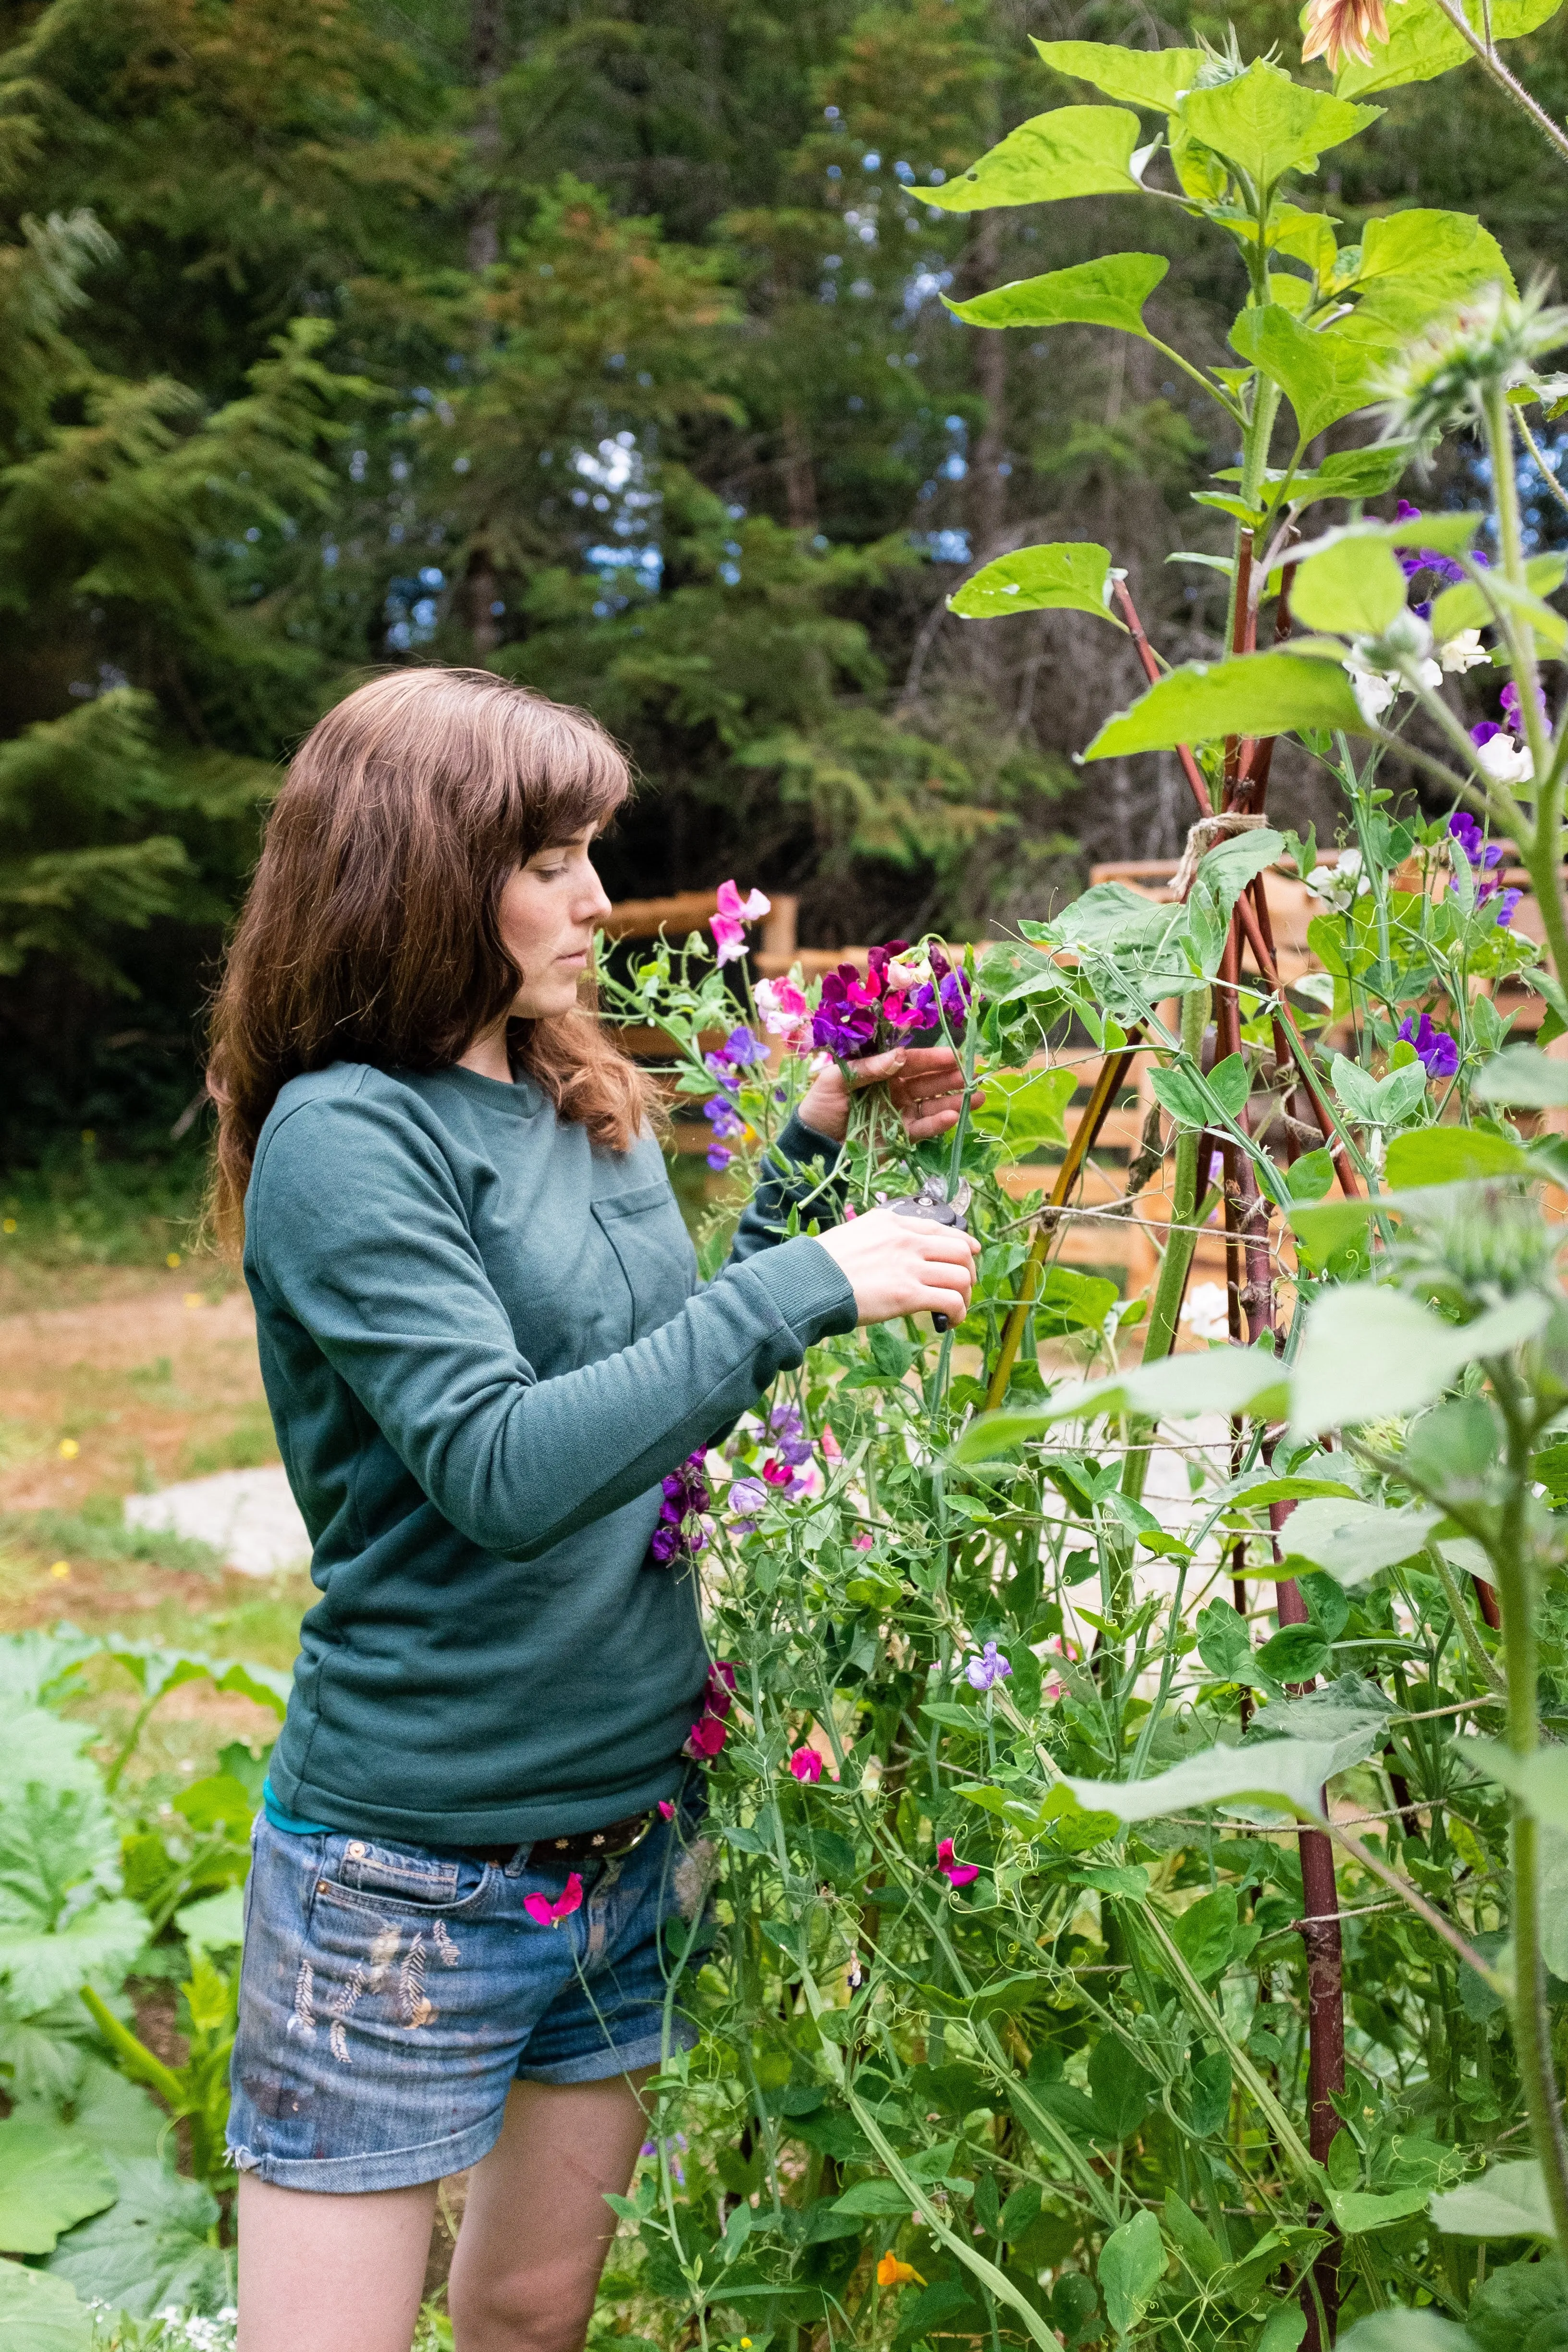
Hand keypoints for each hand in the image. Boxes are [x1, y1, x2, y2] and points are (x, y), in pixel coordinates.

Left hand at [797, 1046, 980, 1145]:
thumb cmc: (820, 1106)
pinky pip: (924, 1127)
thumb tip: (901, 1055)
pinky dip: (939, 1123)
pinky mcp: (902, 1136)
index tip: (956, 1055)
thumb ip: (868, 1067)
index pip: (912, 1061)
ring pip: (932, 1103)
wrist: (813, 1145)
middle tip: (974, 1075)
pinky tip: (954, 1116)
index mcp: (881, 1071)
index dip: (933, 1058)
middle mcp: (896, 1090)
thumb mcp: (836, 1080)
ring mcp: (901, 1113)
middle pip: (928, 1081)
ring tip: (977, 1097)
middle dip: (952, 1078)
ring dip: (955, 1100)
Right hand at [814, 1206, 978, 1328]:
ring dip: (965, 1296)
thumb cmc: (823, 1264)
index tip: (971, 1254)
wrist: (808, 1281)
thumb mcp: (855, 1234)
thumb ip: (880, 1238)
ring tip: (955, 1310)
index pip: (943, 1228)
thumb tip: (894, 1255)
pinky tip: (948, 1322)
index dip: (964, 1244)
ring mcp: (909, 1266)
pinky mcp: (908, 1295)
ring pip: (962, 1277)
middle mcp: (907, 1239)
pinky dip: (957, 1313)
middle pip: (961, 1251)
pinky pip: (950, 1302)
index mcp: (893, 1222)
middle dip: (969, 1272)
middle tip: (962, 1289)